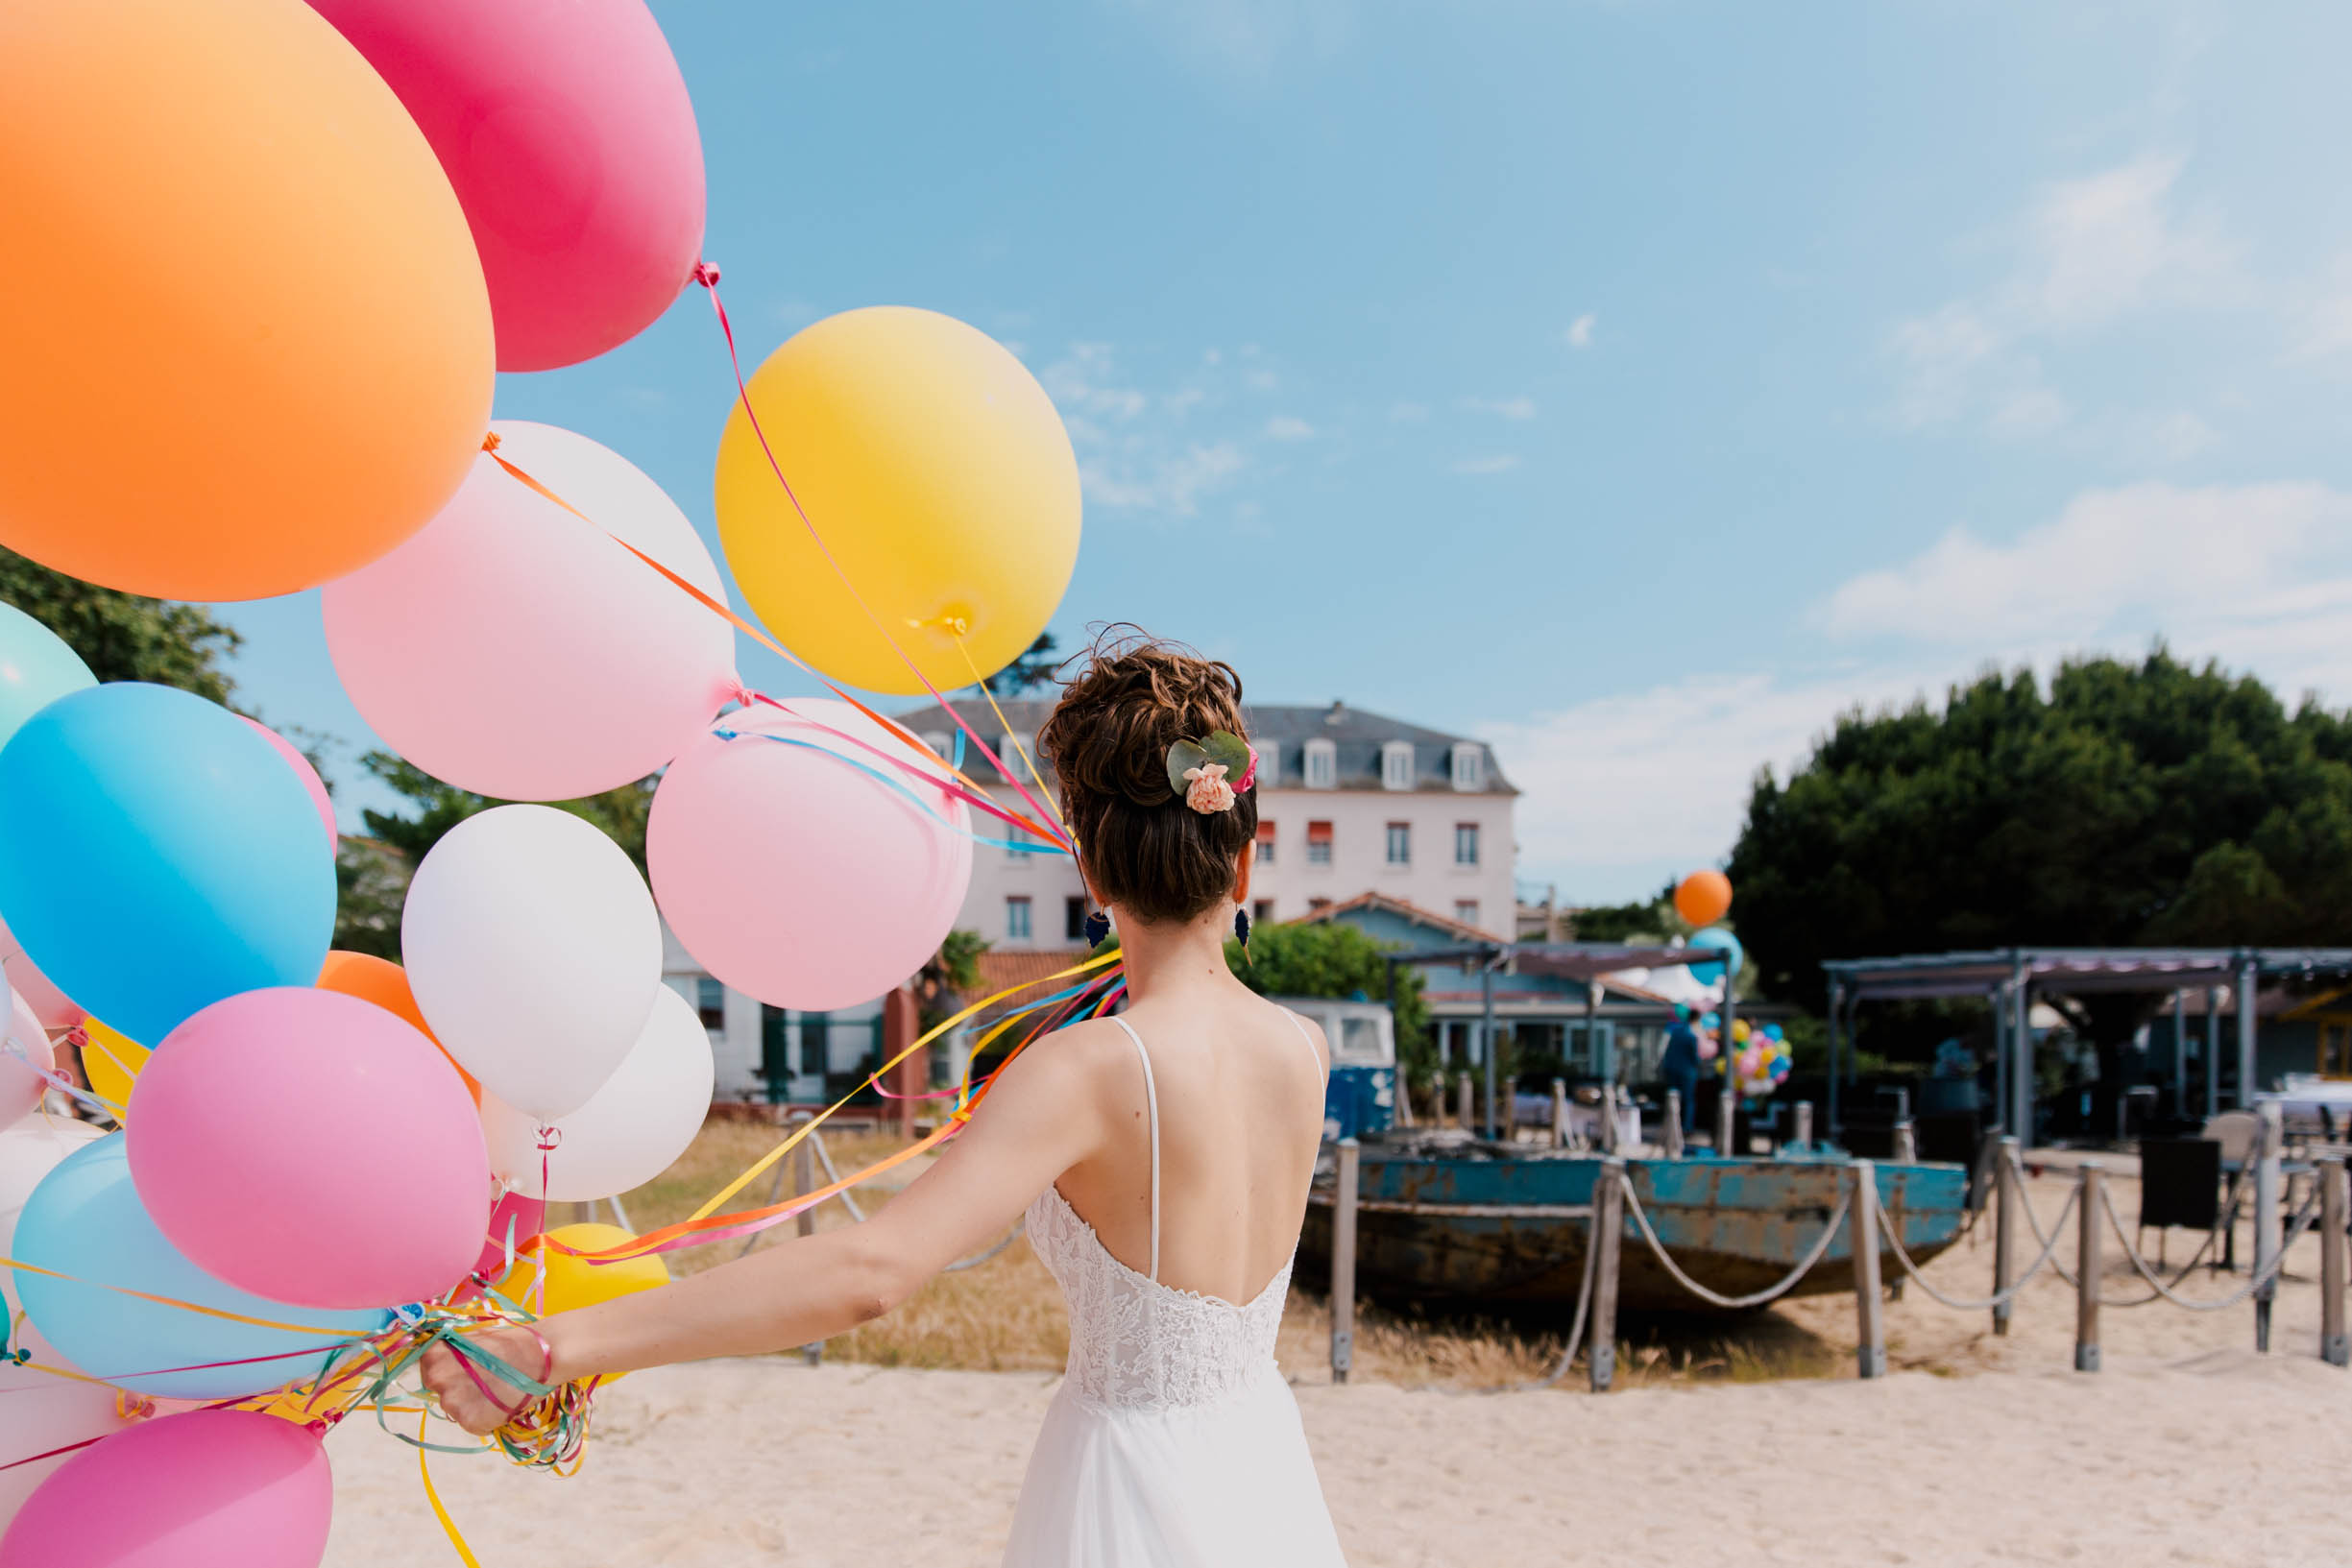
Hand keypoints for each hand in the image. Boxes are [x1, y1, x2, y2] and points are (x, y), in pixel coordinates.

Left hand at [418, 1322, 551, 1437]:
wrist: (541, 1354)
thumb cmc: (510, 1342)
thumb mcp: (473, 1338)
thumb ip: (452, 1353)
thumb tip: (443, 1367)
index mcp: (433, 1356)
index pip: (428, 1371)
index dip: (449, 1371)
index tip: (468, 1369)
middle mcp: (436, 1380)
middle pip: (441, 1393)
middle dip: (460, 1389)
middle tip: (486, 1380)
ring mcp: (452, 1403)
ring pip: (457, 1410)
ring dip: (473, 1405)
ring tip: (499, 1390)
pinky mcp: (470, 1422)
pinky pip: (474, 1425)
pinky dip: (488, 1418)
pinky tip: (504, 1402)